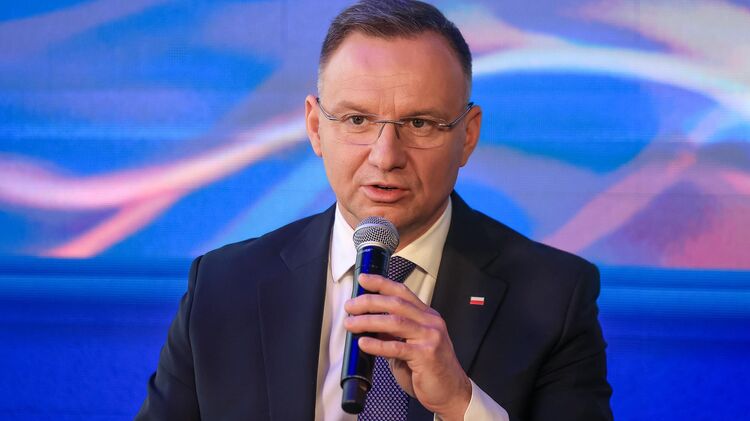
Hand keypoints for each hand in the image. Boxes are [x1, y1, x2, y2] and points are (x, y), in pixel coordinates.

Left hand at [344, 274, 471, 419]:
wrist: (451, 392)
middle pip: (396, 303)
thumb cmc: (429, 370)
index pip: (402, 292)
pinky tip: (363, 343)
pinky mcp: (426, 355)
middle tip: (350, 306)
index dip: (381, 283)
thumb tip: (368, 324)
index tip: (363, 279)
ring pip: (395, 322)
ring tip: (350, 324)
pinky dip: (377, 345)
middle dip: (369, 302)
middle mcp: (430, 322)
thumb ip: (393, 333)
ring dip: (369, 321)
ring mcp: (430, 337)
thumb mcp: (411, 345)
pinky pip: (397, 347)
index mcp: (427, 316)